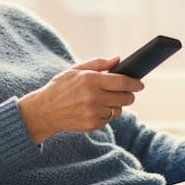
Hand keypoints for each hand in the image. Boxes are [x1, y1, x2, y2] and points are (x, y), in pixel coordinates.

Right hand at [18, 56, 143, 143]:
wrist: (44, 111)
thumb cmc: (60, 87)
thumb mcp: (76, 70)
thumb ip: (99, 63)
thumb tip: (119, 59)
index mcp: (91, 80)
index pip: (123, 82)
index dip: (135, 83)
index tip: (140, 84)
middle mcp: (94, 97)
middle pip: (125, 98)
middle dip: (129, 95)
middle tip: (126, 93)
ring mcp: (93, 113)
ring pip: (118, 110)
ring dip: (115, 105)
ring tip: (103, 100)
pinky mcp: (92, 125)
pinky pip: (108, 119)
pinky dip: (105, 114)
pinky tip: (93, 109)